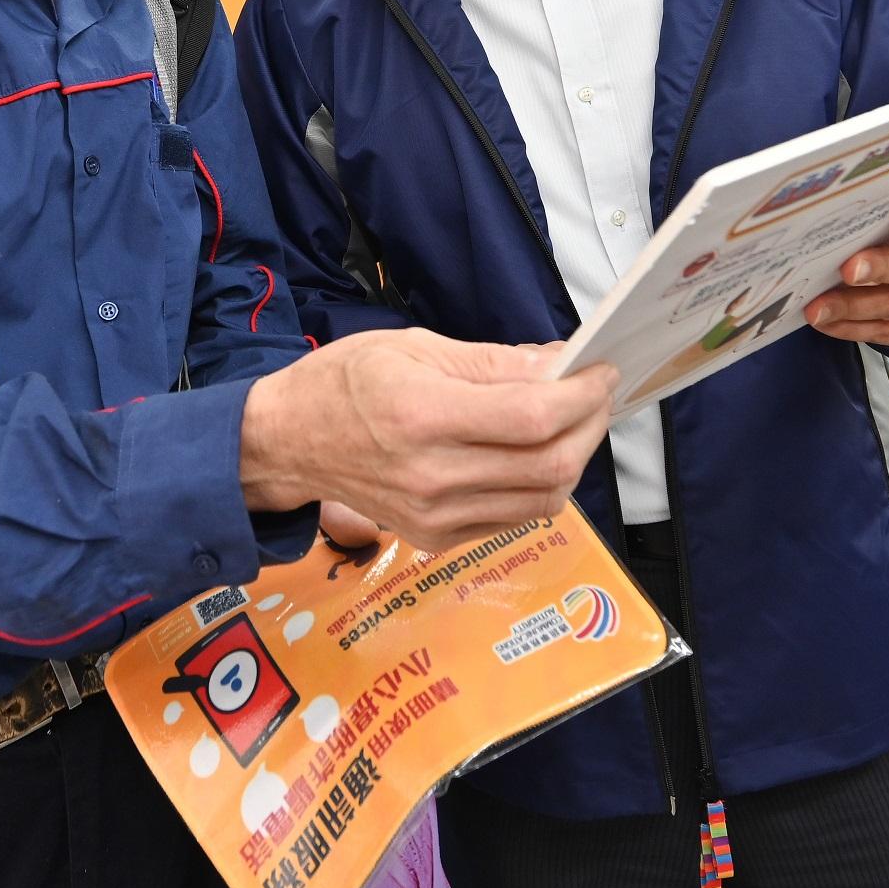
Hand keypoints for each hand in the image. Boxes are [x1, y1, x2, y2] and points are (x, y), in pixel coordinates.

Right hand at [240, 330, 616, 548]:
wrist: (286, 443)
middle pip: (549, 465)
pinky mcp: (437, 539)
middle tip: (595, 395)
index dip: (581, 395)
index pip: (532, 417)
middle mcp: (432, 477)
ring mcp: (435, 516)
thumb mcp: (414, 348)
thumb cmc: (345, 383)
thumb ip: (492, 363)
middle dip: (589, 426)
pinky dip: (540, 485)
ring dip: (574, 458)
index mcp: (422, 416)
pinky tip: (535, 453)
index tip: (601, 371)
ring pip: (543, 499)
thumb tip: (557, 364)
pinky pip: (514, 517)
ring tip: (573, 422)